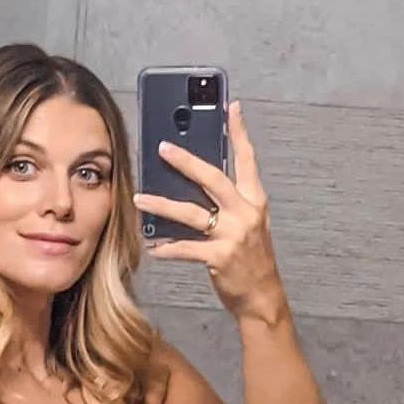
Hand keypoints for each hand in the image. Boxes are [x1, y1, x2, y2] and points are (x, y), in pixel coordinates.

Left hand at [132, 100, 284, 321]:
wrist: (262, 296)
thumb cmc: (251, 258)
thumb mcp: (248, 223)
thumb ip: (228, 201)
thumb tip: (195, 181)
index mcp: (254, 200)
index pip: (247, 159)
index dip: (239, 132)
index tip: (231, 106)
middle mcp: (245, 213)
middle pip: (213, 179)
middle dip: (186, 161)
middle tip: (162, 148)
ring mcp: (234, 235)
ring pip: (191, 213)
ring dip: (162, 205)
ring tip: (140, 198)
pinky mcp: (220, 257)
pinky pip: (186, 248)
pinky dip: (167, 248)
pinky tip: (152, 246)